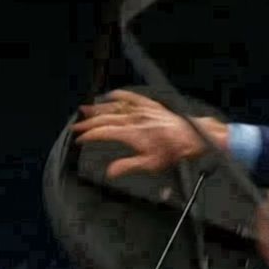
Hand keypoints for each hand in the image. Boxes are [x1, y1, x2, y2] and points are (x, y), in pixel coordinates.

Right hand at [71, 89, 227, 177]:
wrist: (192, 137)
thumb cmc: (174, 151)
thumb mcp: (150, 164)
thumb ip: (128, 166)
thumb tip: (110, 172)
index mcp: (132, 133)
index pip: (104, 132)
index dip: (90, 135)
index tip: (81, 139)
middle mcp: (135, 119)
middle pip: (106, 118)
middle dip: (89, 122)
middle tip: (77, 126)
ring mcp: (143, 110)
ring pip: (115, 107)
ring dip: (99, 108)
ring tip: (86, 110)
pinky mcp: (151, 105)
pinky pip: (132, 97)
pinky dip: (120, 95)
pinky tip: (112, 95)